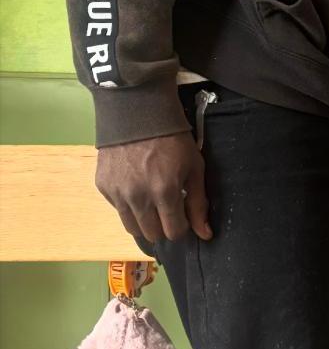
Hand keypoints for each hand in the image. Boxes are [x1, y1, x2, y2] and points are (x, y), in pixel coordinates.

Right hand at [96, 132, 211, 244]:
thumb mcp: (194, 168)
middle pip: (152, 234)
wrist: (137, 113)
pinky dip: (128, 206)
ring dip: (145, 221)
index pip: (173, 232)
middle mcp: (138, 197)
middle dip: (163, 227)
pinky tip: (136, 188)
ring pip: (132, 228)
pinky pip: (118, 210)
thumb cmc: (173, 140)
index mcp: (164, 192)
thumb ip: (198, 203)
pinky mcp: (102, 186)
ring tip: (152, 203)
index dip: (181, 227)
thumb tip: (205, 235)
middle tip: (168, 210)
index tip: (183, 216)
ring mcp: (117, 193)